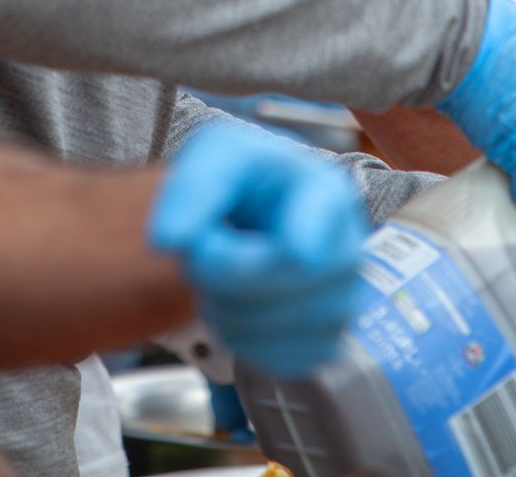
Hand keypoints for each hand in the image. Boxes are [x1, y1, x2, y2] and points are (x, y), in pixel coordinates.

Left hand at [149, 122, 365, 379]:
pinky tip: (238, 306)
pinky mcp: (323, 341)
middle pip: (281, 284)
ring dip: (228, 308)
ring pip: (275, 328)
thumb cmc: (245, 181)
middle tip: (205, 247)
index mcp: (327, 193)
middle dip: (224, 272)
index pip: (318, 233)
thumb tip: (169, 240)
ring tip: (221, 274)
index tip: (293, 251)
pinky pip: (279, 360)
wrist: (254, 212)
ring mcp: (339, 301)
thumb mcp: (217, 155)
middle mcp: (345, 249)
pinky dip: (244, 341)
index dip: (297, 246)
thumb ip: (194, 187)